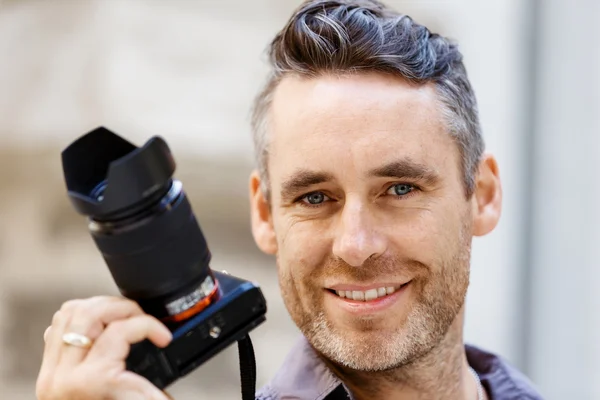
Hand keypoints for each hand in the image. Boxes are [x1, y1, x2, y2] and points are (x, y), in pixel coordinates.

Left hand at [36, 296, 172, 399]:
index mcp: (90, 382)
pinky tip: (98, 324)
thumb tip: (170, 373)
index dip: (150, 326)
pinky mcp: (48, 369)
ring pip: (71, 313)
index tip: (164, 337)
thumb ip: (151, 389)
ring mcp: (52, 370)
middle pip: (91, 314)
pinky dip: (79, 316)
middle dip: (124, 308)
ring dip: (101, 306)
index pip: (121, 331)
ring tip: (123, 315)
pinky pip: (58, 326)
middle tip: (143, 319)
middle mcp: (65, 373)